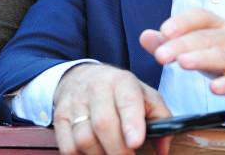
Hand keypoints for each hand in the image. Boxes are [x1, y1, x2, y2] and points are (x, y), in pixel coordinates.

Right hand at [53, 64, 171, 154]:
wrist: (82, 77)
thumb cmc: (120, 91)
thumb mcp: (144, 94)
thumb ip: (160, 117)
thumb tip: (164, 148)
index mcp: (122, 81)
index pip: (127, 101)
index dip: (132, 123)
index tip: (136, 142)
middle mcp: (96, 89)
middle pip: (104, 124)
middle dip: (118, 150)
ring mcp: (75, 103)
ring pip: (85, 138)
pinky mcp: (59, 117)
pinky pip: (68, 147)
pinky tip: (95, 153)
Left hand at [140, 9, 224, 112]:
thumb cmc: (224, 58)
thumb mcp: (199, 47)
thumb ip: (170, 42)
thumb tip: (144, 36)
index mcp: (218, 26)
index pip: (200, 17)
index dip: (183, 22)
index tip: (164, 31)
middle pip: (206, 37)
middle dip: (182, 45)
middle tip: (161, 55)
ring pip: (223, 55)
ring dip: (202, 58)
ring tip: (183, 63)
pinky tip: (215, 89)